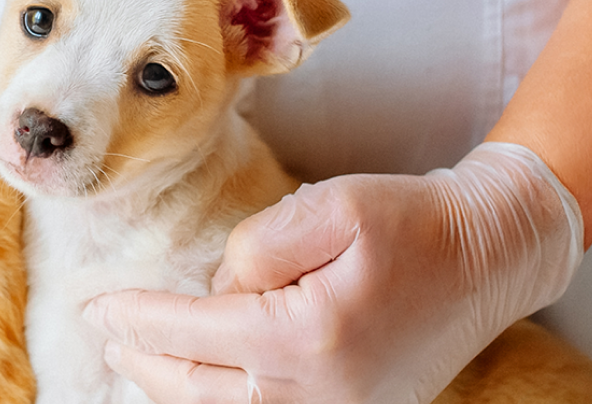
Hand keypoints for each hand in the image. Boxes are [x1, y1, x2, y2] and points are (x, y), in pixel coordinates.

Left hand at [84, 143, 582, 402]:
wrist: (491, 258)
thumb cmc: (414, 222)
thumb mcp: (330, 206)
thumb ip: (258, 245)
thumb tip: (218, 287)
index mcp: (309, 336)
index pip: (195, 335)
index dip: (139, 321)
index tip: (100, 309)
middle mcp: (321, 391)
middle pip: (200, 390)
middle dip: (145, 363)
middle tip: (106, 337)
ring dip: (176, 390)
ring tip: (138, 360)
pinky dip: (219, 400)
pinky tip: (198, 379)